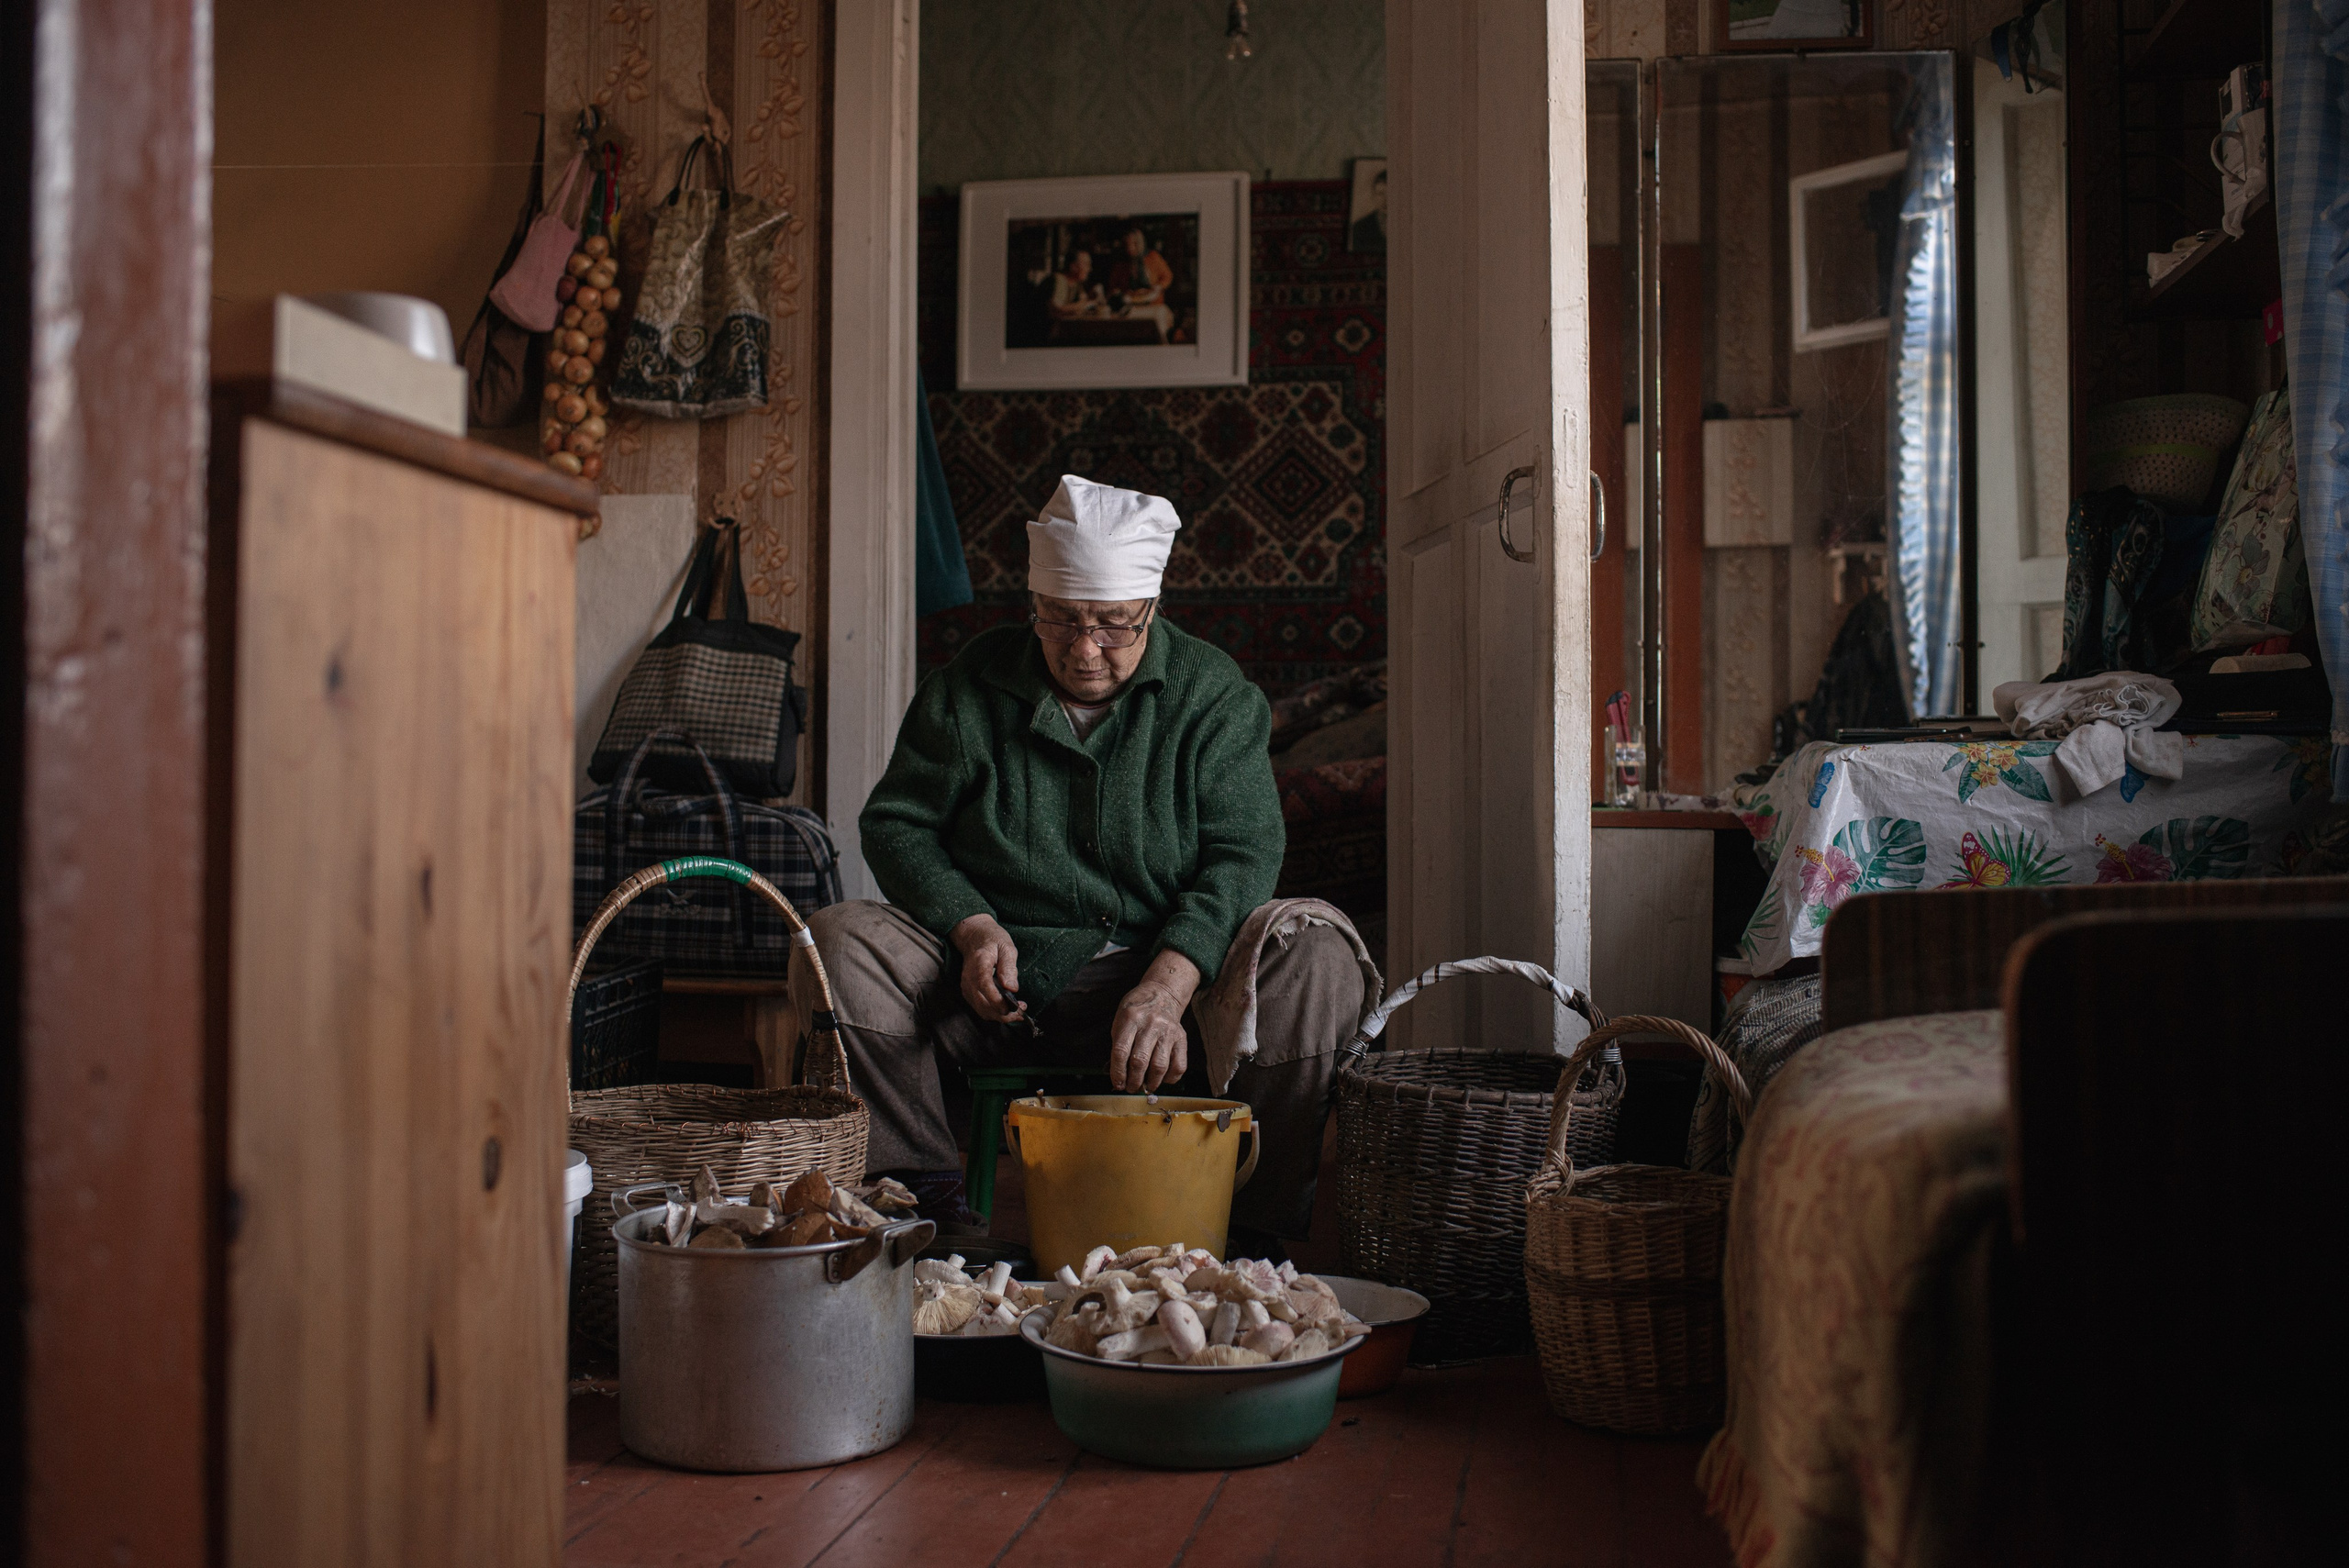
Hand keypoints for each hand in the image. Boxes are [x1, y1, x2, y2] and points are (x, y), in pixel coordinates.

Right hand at [950, 914, 1025, 1023]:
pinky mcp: (968, 993)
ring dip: (1000, 1016)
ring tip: (1018, 1011)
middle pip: (983, 1004)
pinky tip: (1007, 1008)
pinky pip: (980, 1008)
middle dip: (1004, 1013)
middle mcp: (968, 978)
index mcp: (979, 964)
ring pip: (982, 1010)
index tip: (1014, 1006)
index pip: (984, 986)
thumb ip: (1009, 967)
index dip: (998, 1000)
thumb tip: (1012, 988)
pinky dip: (994, 1013)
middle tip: (1022, 1010)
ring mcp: (966, 987)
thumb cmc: (992, 940)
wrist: (973, 937)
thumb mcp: (1006, 947)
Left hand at [1109, 950, 1201, 1092]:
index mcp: (1131, 1019)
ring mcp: (1168, 1032)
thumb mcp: (1120, 1020)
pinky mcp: (1181, 1038)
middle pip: (1140, 1061)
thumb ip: (1118, 1045)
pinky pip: (1179, 1065)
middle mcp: (1151, 1024)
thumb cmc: (1136, 1010)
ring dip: (1151, 1082)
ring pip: (1159, 1066)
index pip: (1120, 1051)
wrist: (1162, 994)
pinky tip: (1163, 1078)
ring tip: (1145, 1086)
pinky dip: (1171, 1078)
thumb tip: (1117, 1076)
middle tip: (1130, 1088)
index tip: (1116, 1084)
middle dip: (1133, 1081)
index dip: (1117, 1072)